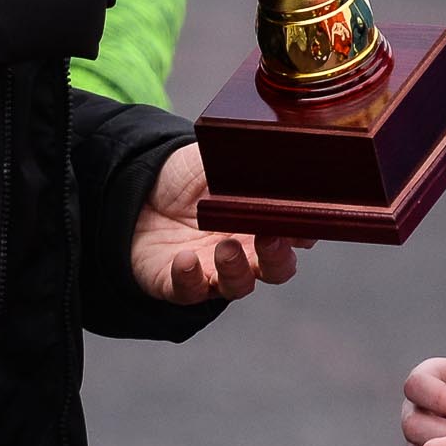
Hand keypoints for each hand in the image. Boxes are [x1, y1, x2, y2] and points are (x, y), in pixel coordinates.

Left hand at [128, 145, 307, 303]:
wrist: (139, 189)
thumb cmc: (186, 176)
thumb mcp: (219, 159)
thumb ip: (250, 163)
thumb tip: (281, 153)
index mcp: (262, 220)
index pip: (296, 234)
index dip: (305, 231)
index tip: (305, 220)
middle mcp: (244, 250)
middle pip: (276, 268)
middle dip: (278, 258)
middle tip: (270, 238)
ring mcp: (213, 270)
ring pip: (238, 285)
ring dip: (237, 271)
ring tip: (226, 248)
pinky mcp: (178, 283)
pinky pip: (189, 292)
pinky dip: (190, 280)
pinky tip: (185, 260)